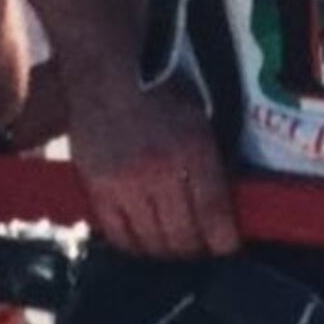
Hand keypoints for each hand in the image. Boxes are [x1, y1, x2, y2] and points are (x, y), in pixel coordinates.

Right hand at [62, 72, 240, 258]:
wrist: (107, 72)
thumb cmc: (159, 88)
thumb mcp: (200, 117)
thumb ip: (210, 161)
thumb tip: (223, 204)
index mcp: (193, 150)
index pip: (214, 214)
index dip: (223, 241)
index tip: (226, 247)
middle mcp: (161, 171)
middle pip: (183, 235)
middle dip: (195, 250)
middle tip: (199, 249)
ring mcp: (125, 183)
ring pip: (152, 241)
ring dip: (166, 251)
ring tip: (172, 247)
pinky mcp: (97, 188)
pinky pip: (117, 234)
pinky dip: (133, 245)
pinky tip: (142, 242)